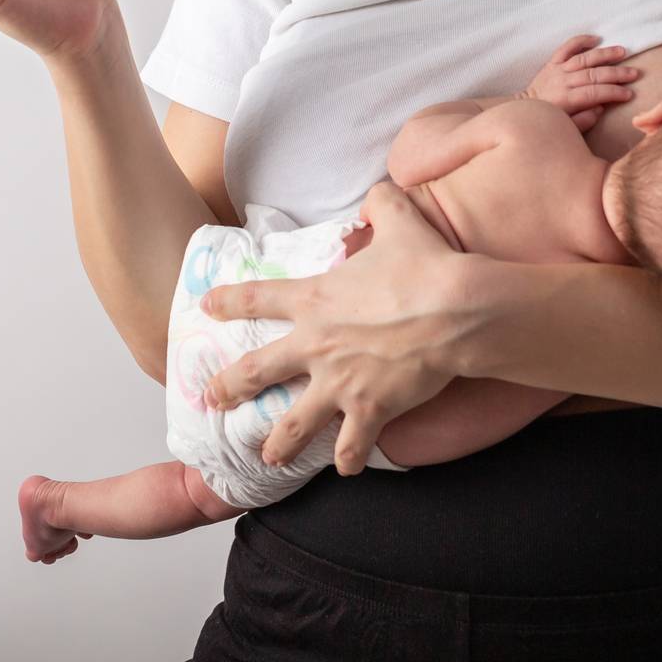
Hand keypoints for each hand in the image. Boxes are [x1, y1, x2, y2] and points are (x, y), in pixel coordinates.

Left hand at [199, 180, 466, 474]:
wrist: (456, 310)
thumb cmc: (425, 266)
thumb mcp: (399, 220)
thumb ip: (380, 203)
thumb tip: (377, 194)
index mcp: (315, 299)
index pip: (258, 298)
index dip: (228, 302)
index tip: (206, 307)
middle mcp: (316, 345)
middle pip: (256, 371)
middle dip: (228, 388)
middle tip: (212, 399)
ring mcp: (339, 384)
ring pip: (292, 424)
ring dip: (278, 443)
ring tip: (268, 458)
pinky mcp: (369, 410)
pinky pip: (351, 446)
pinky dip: (348, 459)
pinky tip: (346, 467)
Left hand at [523, 33, 639, 130]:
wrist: (524, 111)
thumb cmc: (549, 123)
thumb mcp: (566, 129)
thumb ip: (583, 121)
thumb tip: (600, 108)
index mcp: (566, 100)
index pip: (594, 93)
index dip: (613, 92)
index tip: (629, 94)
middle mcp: (562, 81)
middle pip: (593, 74)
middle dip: (616, 73)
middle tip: (634, 73)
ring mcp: (557, 69)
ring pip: (584, 58)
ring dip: (604, 54)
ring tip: (623, 52)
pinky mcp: (552, 62)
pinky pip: (566, 48)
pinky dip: (580, 40)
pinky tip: (596, 38)